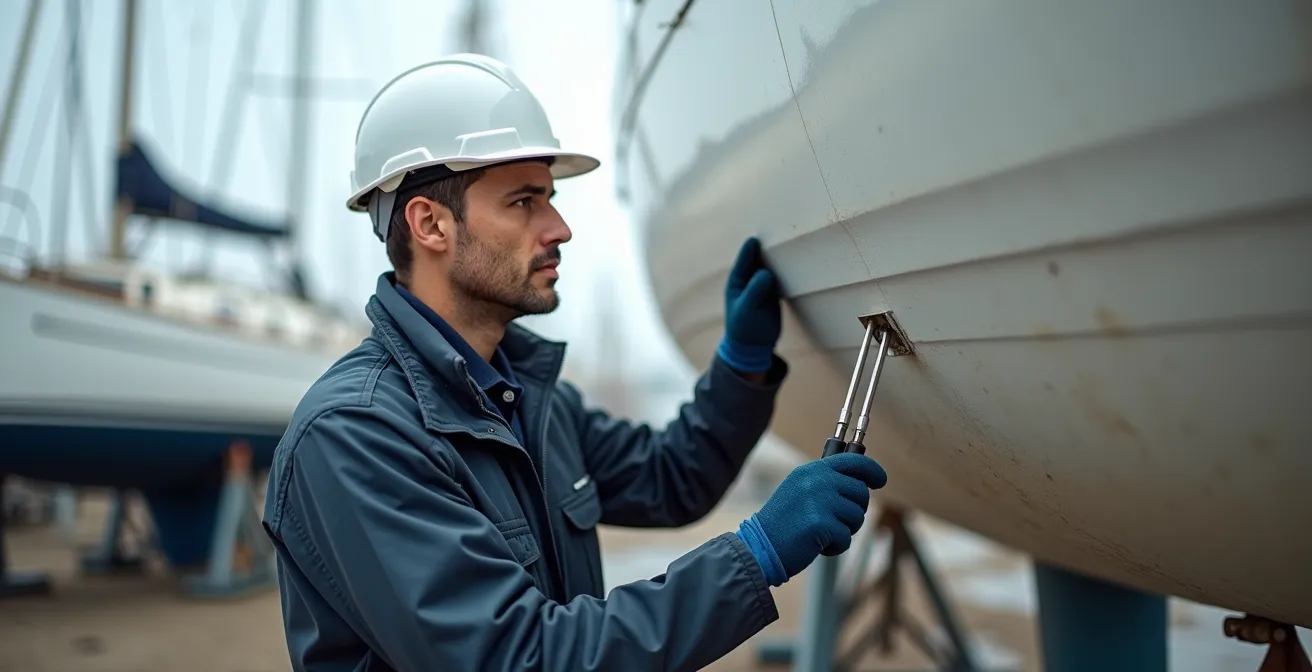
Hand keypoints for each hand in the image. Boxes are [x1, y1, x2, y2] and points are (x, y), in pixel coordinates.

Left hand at [716, 237, 781, 373]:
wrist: (753, 346)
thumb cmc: (744, 327)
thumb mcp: (746, 308)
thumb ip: (755, 290)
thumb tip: (766, 272)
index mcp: (737, 281)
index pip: (744, 259)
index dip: (751, 248)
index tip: (758, 238)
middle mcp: (749, 280)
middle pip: (760, 259)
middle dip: (768, 249)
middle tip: (780, 235)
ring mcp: (762, 285)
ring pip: (771, 267)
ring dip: (779, 259)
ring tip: (792, 247)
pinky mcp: (773, 293)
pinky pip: (781, 278)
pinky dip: (787, 272)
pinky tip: (798, 266)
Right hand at [736, 453, 886, 585]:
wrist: (760, 546)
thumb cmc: (782, 523)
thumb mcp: (800, 491)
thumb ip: (826, 482)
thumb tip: (860, 481)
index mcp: (811, 470)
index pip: (853, 461)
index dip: (872, 470)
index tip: (880, 480)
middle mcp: (816, 480)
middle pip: (860, 493)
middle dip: (854, 511)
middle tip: (835, 522)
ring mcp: (820, 500)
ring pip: (856, 516)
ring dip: (844, 530)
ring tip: (821, 533)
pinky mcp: (821, 524)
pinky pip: (846, 537)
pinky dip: (836, 546)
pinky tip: (817, 545)